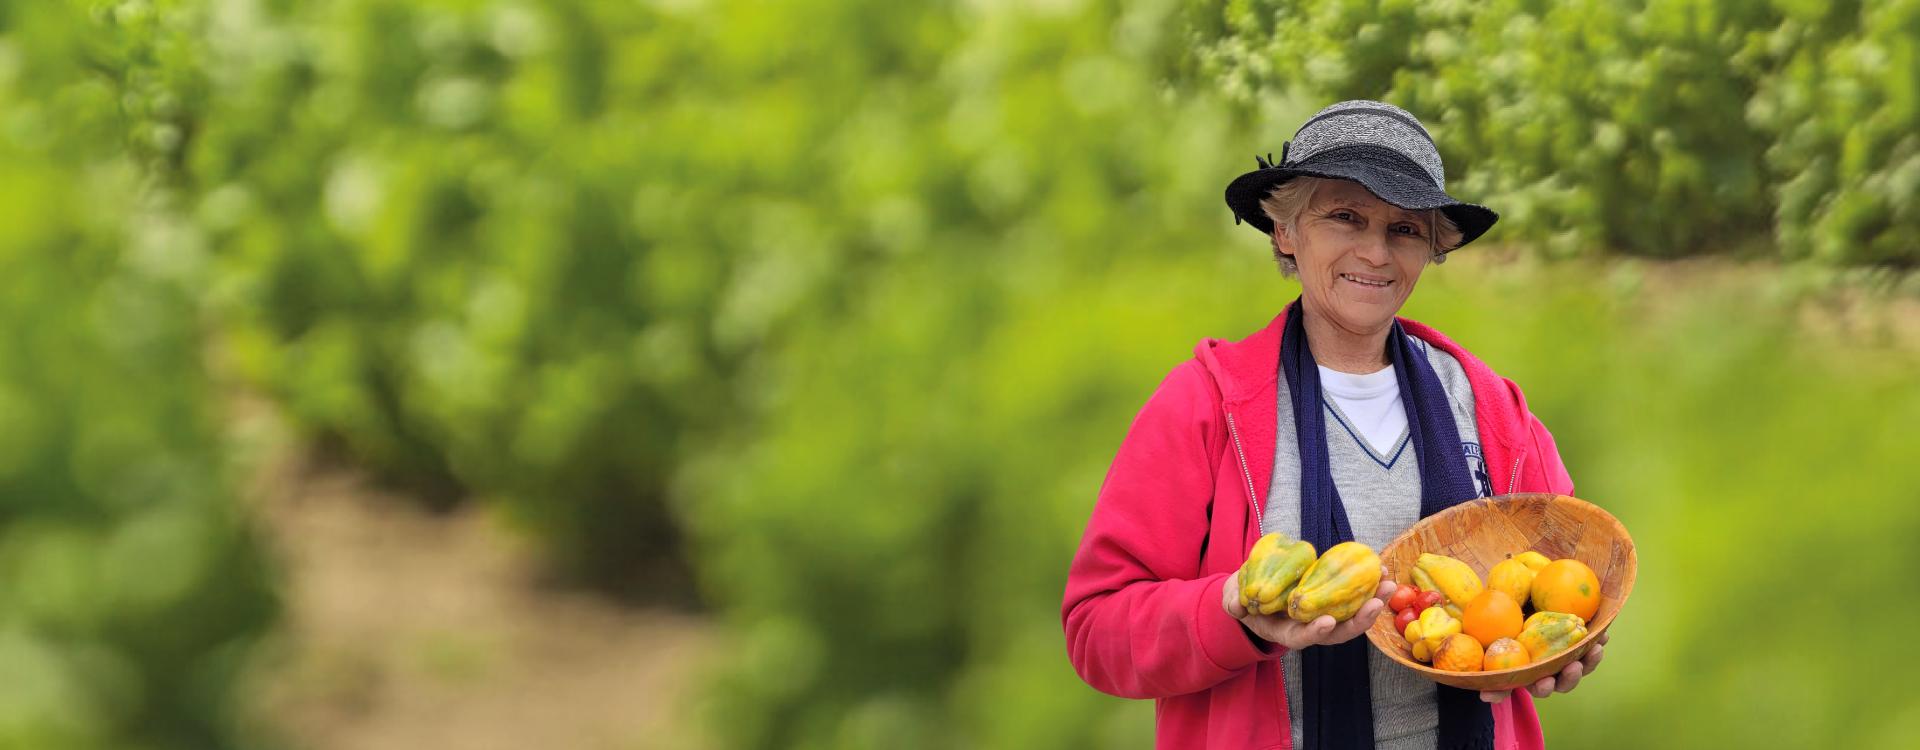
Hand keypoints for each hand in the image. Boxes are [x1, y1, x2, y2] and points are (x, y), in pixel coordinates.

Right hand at [1222, 567, 1395, 651]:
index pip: (1303, 637)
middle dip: (1360, 619)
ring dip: (1373, 599)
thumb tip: (1236, 605)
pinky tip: (1380, 568)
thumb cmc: (1244, 599)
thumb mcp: (1234, 601)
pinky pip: (1353, 594)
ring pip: (1352, 614)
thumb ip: (1234, 602)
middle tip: (1379, 602)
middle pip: (1339, 631)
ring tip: (1389, 581)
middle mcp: (1310, 628)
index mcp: (1287, 632)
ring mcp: (1323, 614)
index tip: (1326, 622)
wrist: (1254, 593)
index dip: (1314, 632)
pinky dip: (1368, 584)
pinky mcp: (1331, 598)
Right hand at [1480, 629, 1607, 702]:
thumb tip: (1484, 696)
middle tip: (1574, 667)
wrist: (1520, 610)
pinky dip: (1598, 641)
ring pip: (1582, 667)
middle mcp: (1552, 672)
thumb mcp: (1495, 651)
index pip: (1539, 688)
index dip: (1543, 688)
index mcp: (1532, 677)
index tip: (1544, 682)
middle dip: (1570, 677)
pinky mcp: (1580, 645)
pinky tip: (1603, 634)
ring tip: (1596, 648)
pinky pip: (1591, 647)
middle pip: (1564, 682)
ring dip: (1590, 661)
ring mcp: (1567, 660)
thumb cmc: (1504, 633)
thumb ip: (1492, 675)